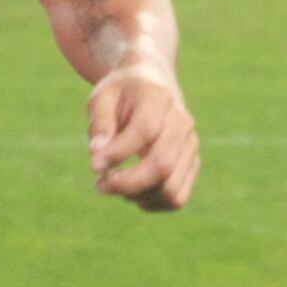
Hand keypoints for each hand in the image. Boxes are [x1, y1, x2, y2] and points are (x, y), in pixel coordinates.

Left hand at [87, 64, 199, 212]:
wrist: (153, 84)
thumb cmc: (122, 94)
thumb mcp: (102, 97)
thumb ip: (100, 124)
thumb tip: (97, 157)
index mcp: (158, 98)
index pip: (145, 131)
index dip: (119, 154)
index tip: (94, 166)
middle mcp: (181, 122)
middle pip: (162, 164)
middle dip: (127, 184)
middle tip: (100, 185)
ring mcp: (190, 145)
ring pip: (172, 188)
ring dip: (138, 196)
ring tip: (116, 186)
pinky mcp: (192, 164)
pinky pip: (177, 198)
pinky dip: (152, 203)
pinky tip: (133, 192)